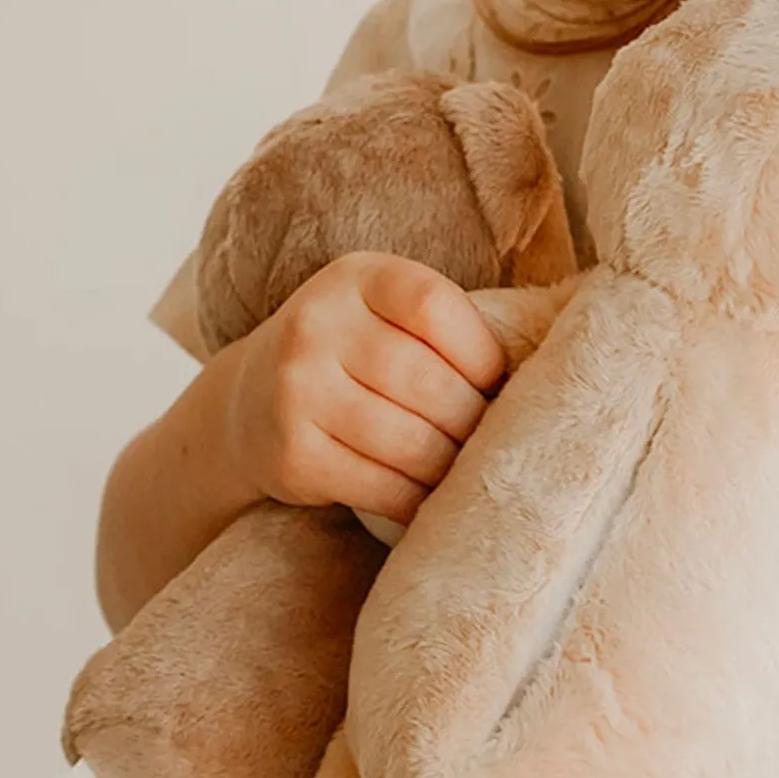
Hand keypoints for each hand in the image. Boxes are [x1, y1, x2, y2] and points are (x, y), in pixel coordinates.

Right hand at [224, 250, 508, 524]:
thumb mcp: (384, 310)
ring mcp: (297, 391)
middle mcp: (317, 326)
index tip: (495, 383)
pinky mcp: (292, 455)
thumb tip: (531, 382)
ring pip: (411, 443)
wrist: (248, 400)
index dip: (482, 354)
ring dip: (451, 466)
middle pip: (429, 383)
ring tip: (463, 468)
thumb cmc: (350, 353)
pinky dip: (417, 500)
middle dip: (473, 421)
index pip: (435, 308)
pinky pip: (381, 487)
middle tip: (488, 439)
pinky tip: (427, 496)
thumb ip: (443, 324)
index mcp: (356, 277)